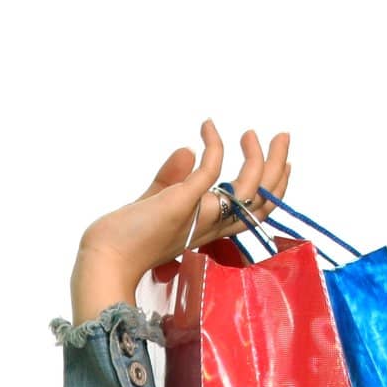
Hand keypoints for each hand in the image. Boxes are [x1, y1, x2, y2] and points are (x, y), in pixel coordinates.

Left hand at [70, 120, 292, 321]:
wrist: (103, 261)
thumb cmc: (123, 241)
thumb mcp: (154, 204)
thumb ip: (171, 180)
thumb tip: (187, 149)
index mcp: (207, 230)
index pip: (252, 213)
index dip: (271, 188)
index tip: (278, 162)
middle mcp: (209, 227)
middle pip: (263, 203)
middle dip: (279, 168)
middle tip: (283, 137)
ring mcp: (198, 216)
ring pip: (250, 190)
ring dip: (259, 157)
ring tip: (250, 132)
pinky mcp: (182, 203)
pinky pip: (211, 170)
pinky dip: (214, 144)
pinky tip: (207, 126)